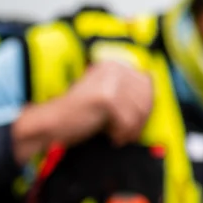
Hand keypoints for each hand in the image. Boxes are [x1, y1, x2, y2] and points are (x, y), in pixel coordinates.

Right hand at [12, 60, 153, 162]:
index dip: (146, 107)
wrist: (49, 123)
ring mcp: (110, 81)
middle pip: (146, 98)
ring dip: (132, 128)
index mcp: (115, 65)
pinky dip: (122, 133)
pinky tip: (112, 137)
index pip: (147, 85)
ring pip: (139, 110)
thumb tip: (154, 96)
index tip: (137, 122)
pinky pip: (128, 120)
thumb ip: (127, 91)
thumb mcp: (105, 94)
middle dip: (140, 120)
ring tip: (119, 136)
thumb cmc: (77, 113)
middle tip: (128, 133)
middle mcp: (114, 68)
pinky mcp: (105, 96)